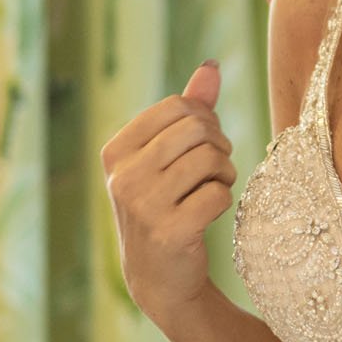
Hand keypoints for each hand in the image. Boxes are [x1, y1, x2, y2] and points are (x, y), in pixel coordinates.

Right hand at [101, 61, 236, 323]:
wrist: (160, 275)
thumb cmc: (168, 204)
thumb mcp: (168, 156)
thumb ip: (190, 110)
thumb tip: (211, 66)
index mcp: (116, 150)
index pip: (180, 106)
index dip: (206, 122)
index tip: (201, 146)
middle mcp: (122, 175)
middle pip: (199, 129)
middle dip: (219, 146)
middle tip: (213, 169)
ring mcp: (143, 205)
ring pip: (212, 160)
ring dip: (224, 175)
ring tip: (210, 191)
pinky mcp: (169, 232)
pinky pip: (219, 195)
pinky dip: (224, 202)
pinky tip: (207, 215)